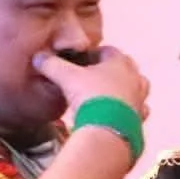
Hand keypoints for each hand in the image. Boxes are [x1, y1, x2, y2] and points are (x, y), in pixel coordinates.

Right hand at [33, 45, 150, 118]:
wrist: (107, 128)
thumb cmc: (89, 95)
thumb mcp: (65, 76)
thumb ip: (52, 64)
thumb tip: (39, 57)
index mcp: (120, 63)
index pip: (109, 50)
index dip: (95, 53)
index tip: (83, 59)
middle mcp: (135, 79)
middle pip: (127, 68)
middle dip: (112, 70)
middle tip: (95, 76)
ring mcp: (140, 99)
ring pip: (137, 88)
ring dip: (124, 89)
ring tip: (108, 94)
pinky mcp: (140, 118)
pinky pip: (138, 111)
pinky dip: (129, 110)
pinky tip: (118, 114)